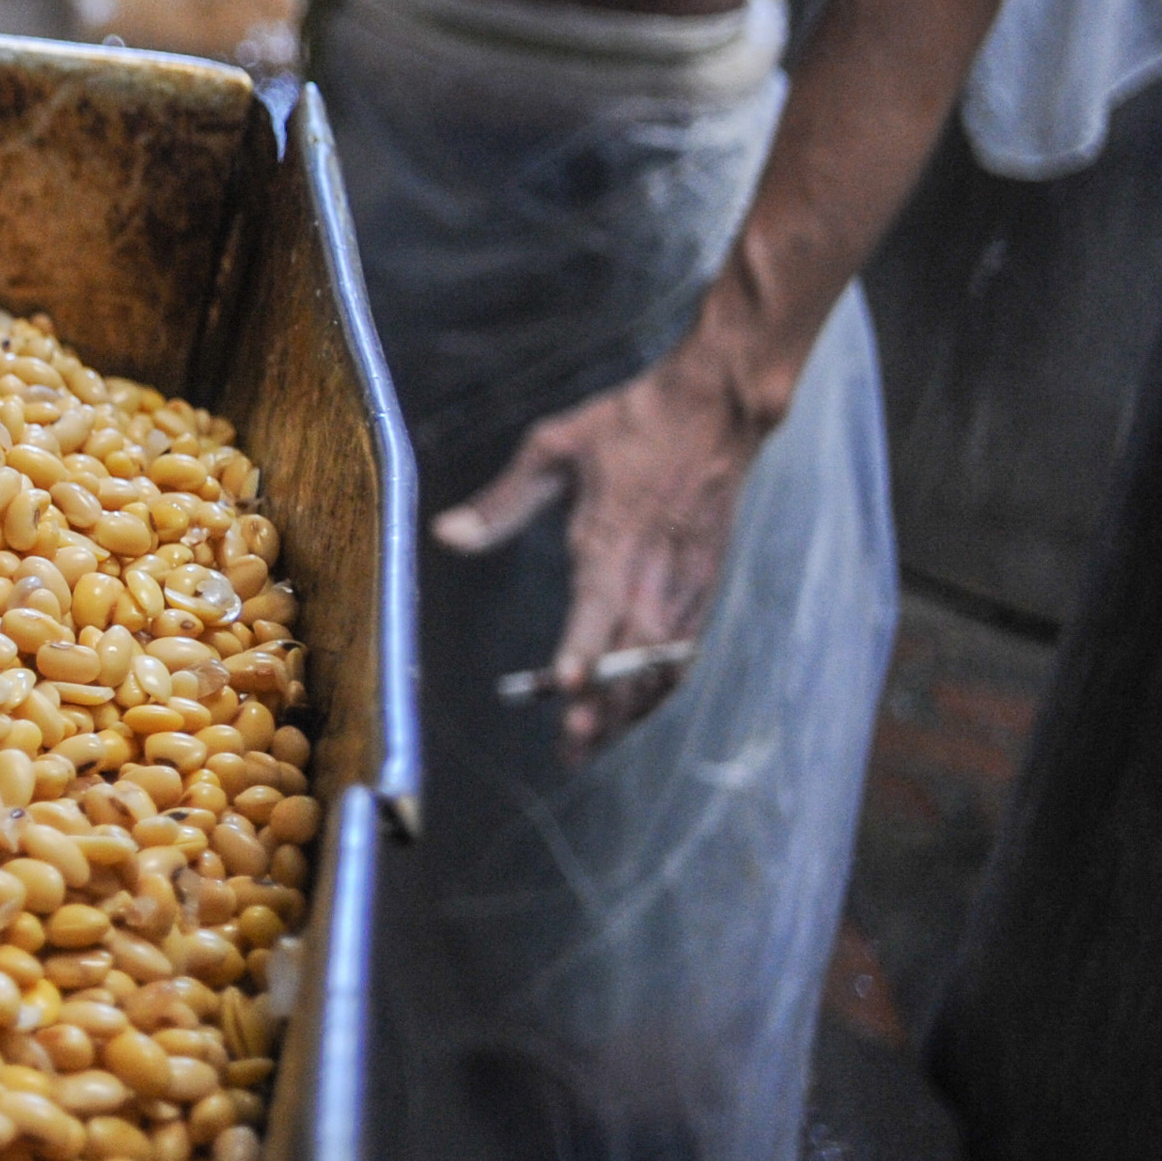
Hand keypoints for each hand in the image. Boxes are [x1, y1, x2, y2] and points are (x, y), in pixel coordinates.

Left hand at [432, 340, 769, 761]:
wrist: (716, 411)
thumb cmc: (627, 424)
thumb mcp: (554, 446)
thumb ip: (502, 500)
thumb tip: (445, 535)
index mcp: (614, 536)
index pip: (598, 604)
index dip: (583, 648)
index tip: (565, 686)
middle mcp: (655, 569)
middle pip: (633, 652)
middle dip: (605, 704)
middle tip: (572, 750)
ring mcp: (687, 582)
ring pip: (663, 663)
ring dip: (631, 707)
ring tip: (593, 746)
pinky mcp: (706, 586)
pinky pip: (686, 651)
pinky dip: (660, 687)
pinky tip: (634, 711)